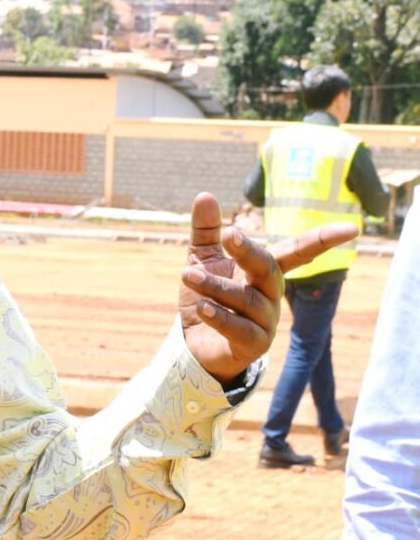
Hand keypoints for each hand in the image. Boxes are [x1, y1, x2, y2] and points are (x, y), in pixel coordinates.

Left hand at [178, 192, 358, 383]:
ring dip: (215, 286)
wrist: (195, 343)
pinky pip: (239, 328)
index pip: (298, 251)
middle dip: (249, 251)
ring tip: (188, 274)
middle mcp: (271, 294)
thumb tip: (205, 194)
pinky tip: (201, 307)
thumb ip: (206, 230)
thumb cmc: (207, 295)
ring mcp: (266, 321)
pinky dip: (220, 317)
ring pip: (246, 299)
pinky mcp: (252, 345)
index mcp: (265, 270)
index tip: (352, 228)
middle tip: (228, 234)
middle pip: (268, 269)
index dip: (323, 240)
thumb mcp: (202, 258)